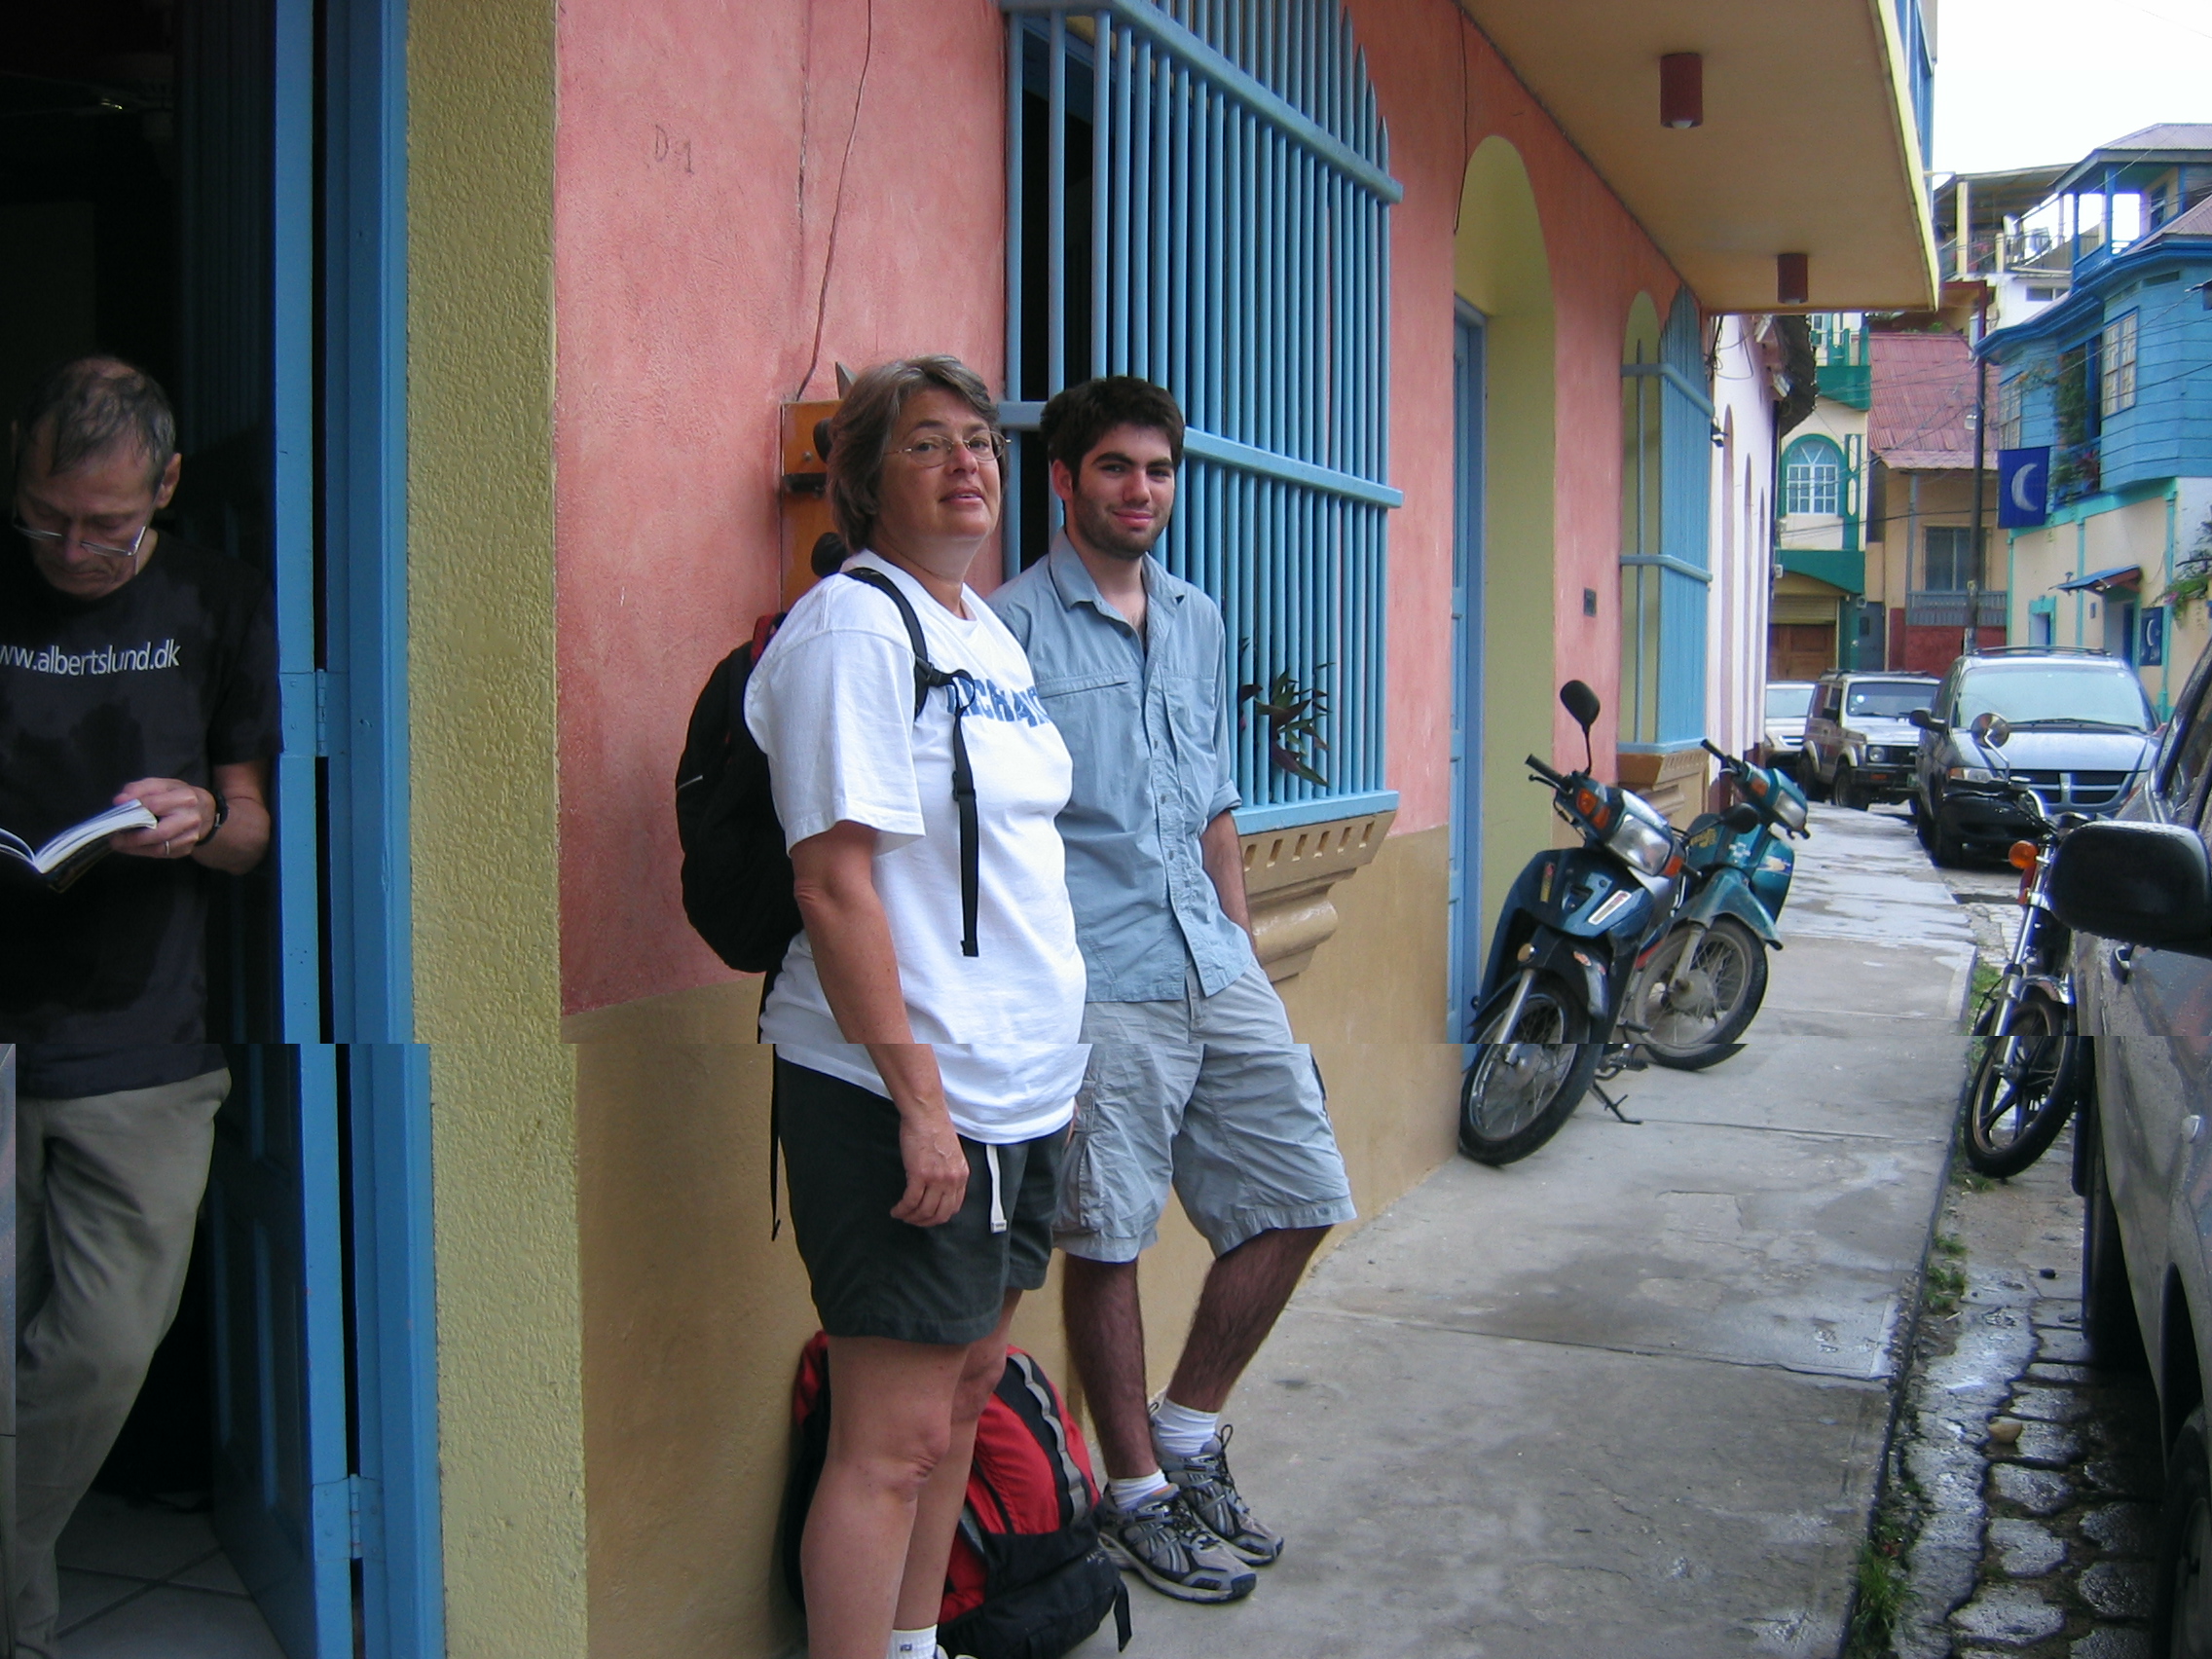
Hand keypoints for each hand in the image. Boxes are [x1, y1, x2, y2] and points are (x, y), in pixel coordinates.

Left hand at [109, 778, 215, 860]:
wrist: (206, 812)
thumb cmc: (178, 796)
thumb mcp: (161, 785)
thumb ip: (139, 789)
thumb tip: (120, 801)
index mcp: (186, 798)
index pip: (155, 805)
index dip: (134, 807)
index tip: (117, 810)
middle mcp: (191, 819)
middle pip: (159, 833)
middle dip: (133, 838)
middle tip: (114, 838)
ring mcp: (191, 837)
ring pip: (159, 848)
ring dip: (135, 848)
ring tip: (119, 843)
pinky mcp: (186, 849)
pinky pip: (161, 854)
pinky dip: (143, 851)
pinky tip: (132, 847)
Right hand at [892, 1107, 969, 1226]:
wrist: (926, 1115)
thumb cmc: (935, 1129)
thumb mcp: (951, 1154)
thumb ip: (949, 1172)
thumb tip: (939, 1188)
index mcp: (961, 1175)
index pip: (954, 1207)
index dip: (939, 1216)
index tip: (928, 1217)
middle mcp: (952, 1180)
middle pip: (940, 1214)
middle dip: (924, 1222)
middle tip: (913, 1220)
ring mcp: (937, 1179)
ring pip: (924, 1211)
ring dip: (911, 1217)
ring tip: (902, 1215)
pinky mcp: (919, 1175)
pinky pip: (910, 1202)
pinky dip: (902, 1210)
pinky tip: (896, 1210)